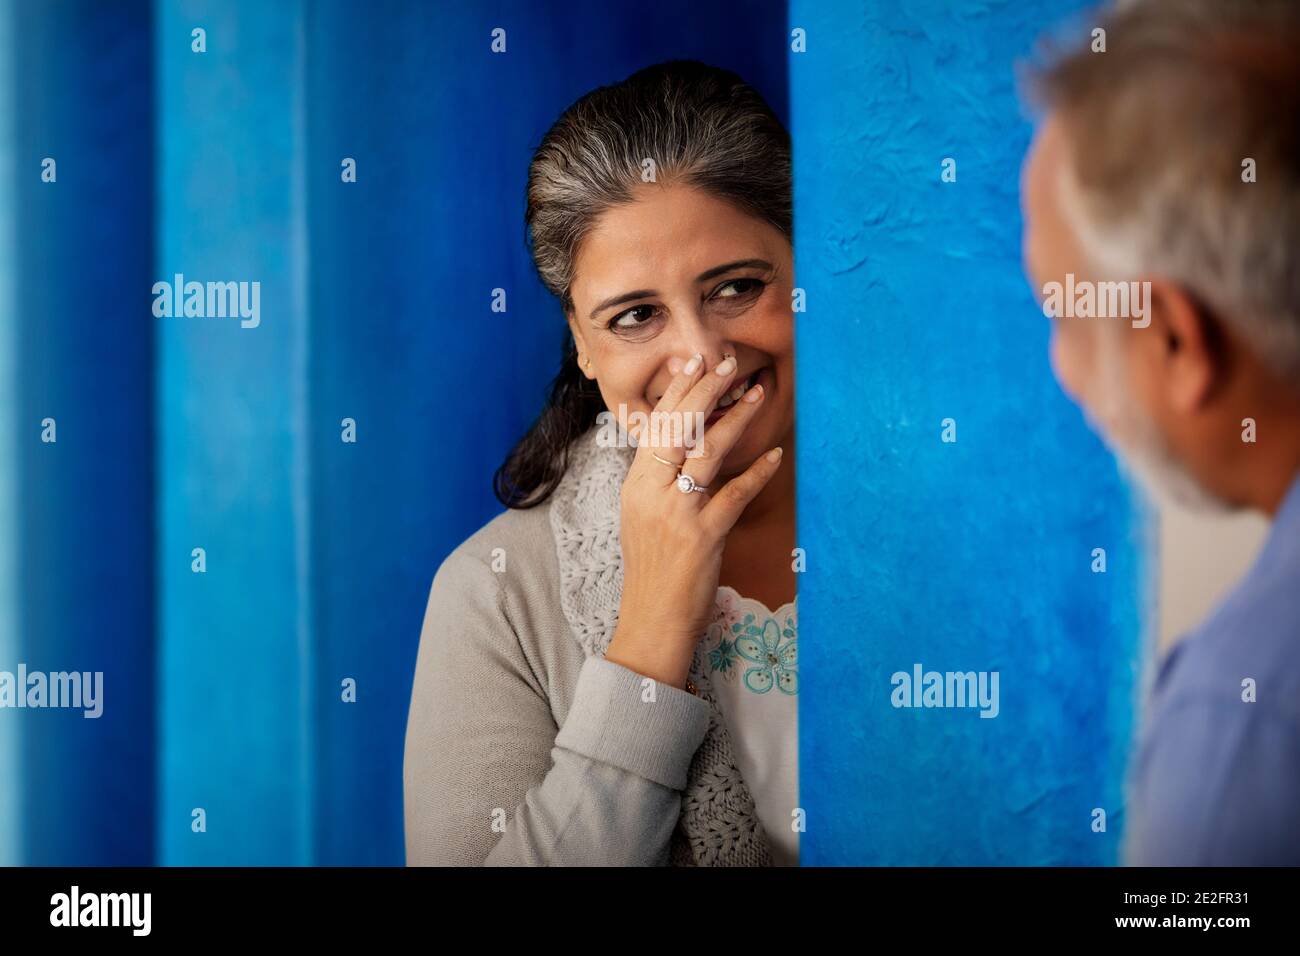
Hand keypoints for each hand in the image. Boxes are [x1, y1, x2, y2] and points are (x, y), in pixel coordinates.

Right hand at [604, 352, 784, 689]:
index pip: (656, 424)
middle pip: (679, 427)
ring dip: (737, 419)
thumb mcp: (643, 516)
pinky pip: (735, 493)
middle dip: (706, 390)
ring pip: (708, 451)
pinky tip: (776, 456)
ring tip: (757, 394)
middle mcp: (652, 491)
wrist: (651, 620)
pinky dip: (758, 472)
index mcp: (635, 484)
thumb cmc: (652, 570)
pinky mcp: (703, 534)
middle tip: (728, 364)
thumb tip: (682, 444)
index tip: (697, 363)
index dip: (679, 391)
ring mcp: (677, 512)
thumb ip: (658, 480)